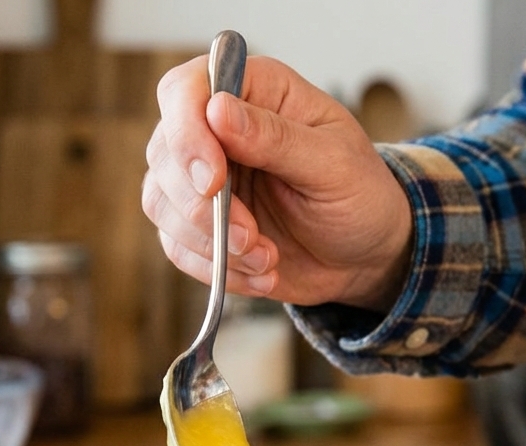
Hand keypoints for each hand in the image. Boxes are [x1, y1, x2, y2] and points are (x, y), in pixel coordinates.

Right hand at [143, 54, 413, 310]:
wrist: (364, 256)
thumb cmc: (359, 196)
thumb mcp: (334, 164)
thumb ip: (276, 138)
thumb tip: (218, 111)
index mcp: (254, 93)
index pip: (185, 92)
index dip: (187, 134)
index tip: (214, 182)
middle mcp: (217, 131)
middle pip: (163, 153)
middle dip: (203, 208)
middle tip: (251, 237)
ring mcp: (202, 181)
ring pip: (161, 204)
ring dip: (211, 244)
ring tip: (265, 258)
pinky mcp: (200, 227)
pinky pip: (178, 248)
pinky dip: (218, 270)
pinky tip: (261, 273)